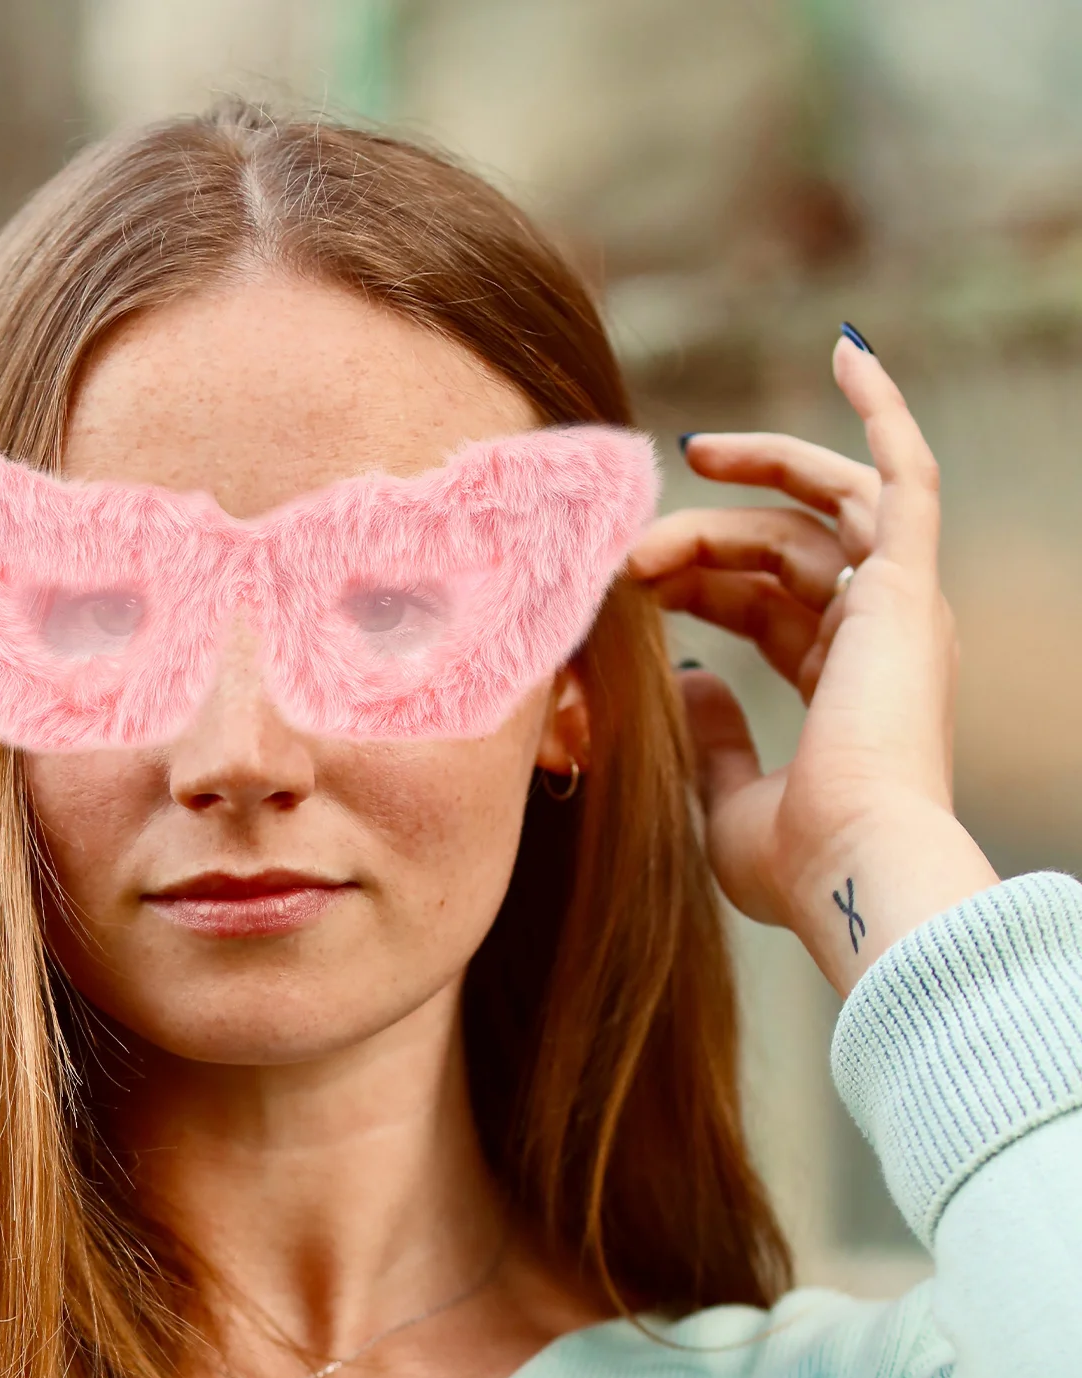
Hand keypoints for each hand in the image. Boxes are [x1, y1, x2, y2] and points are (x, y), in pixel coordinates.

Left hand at [626, 332, 999, 995]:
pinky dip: (881, 411)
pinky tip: (847, 352)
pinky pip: (903, 473)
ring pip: (812, 511)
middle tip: (627, 548)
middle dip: (699, 539)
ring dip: (740, 486)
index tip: (627, 582)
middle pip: (778, 550)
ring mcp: (898, 606)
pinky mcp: (905, 582)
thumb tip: (683, 680)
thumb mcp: (725, 796)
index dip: (693, 581)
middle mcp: (878, 635)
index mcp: (842, 683)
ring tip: (674, 469)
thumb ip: (709, 736)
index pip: (763, 600)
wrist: (850, 869)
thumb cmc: (794, 860)